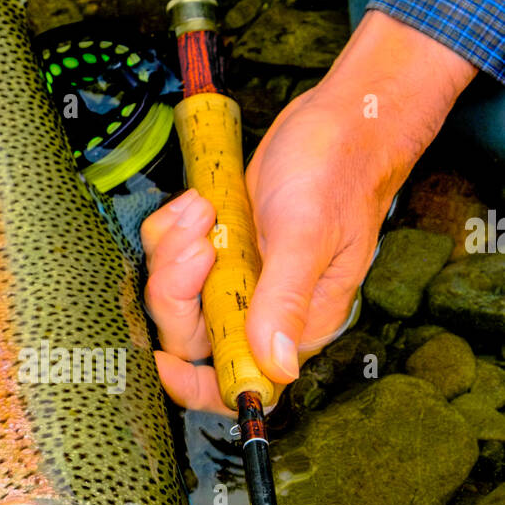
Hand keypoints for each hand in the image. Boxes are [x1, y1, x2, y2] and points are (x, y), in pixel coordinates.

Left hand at [144, 11, 477, 415]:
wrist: (342, 120)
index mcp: (296, 325)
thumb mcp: (308, 235)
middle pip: (193, 336)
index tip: (161, 361)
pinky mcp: (224, 249)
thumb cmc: (339, 172)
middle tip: (198, 240)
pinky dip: (175, 229)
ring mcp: (241, 279)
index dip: (195, 384)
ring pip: (178, 294)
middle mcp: (265, 311)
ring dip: (174, 252)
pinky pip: (176, 257)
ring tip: (203, 209)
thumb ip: (286, 301)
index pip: (240, 381)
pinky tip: (200, 200)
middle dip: (179, 291)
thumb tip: (277, 370)